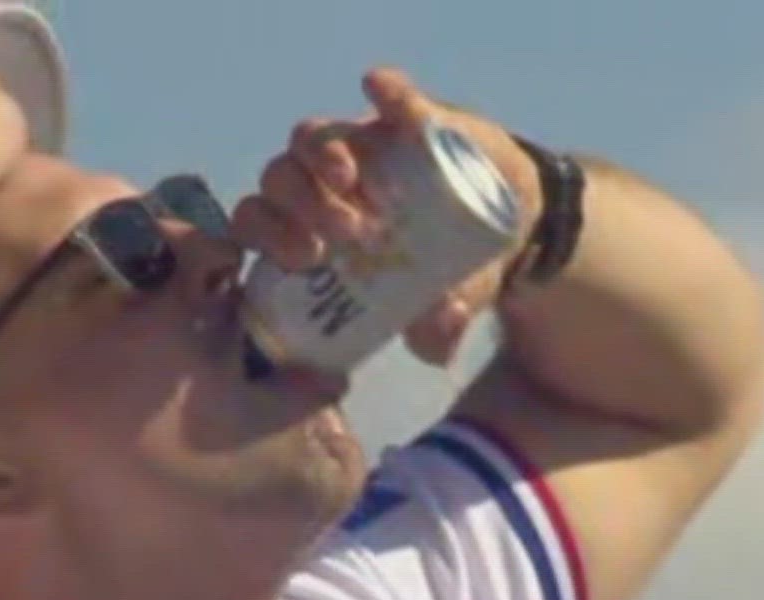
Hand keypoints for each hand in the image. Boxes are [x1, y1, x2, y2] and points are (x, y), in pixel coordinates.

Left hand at [230, 68, 543, 364]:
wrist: (504, 215)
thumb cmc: (448, 266)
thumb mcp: (444, 304)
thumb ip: (436, 330)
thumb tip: (436, 345)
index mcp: (308, 228)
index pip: (259, 224)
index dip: (267, 236)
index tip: (306, 258)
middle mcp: (319, 181)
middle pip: (278, 180)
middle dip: (300, 204)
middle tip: (347, 232)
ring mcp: (359, 143)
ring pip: (311, 137)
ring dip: (324, 156)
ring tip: (357, 184)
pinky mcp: (403, 113)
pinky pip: (385, 92)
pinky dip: (384, 91)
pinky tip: (382, 93)